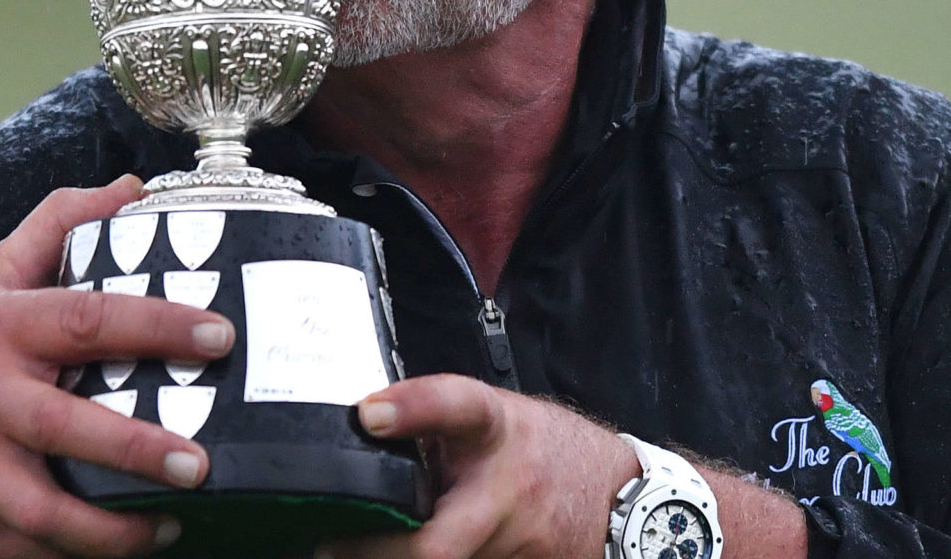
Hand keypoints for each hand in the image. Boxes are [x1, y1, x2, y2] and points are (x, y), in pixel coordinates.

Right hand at [0, 175, 234, 558]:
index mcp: (3, 328)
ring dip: (108, 528)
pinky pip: (21, 548)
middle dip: (134, 448)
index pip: (89, 319)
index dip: (157, 325)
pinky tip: (124, 552)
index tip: (218, 336)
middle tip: (198, 463)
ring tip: (171, 525)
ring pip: (42, 506)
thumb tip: (131, 187)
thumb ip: (58, 225)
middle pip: (64, 425)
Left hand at [322, 375, 637, 558]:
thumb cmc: (545, 452)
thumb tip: (365, 427)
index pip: (458, 407)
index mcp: (497, 428)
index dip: (413, 408)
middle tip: (331, 547)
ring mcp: (521, 542)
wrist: (620, 495)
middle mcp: (510, 488)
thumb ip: (437, 424)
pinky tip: (419, 550)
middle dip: (376, 555)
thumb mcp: (494, 418)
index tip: (367, 414)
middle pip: (434, 546)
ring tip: (373, 545)